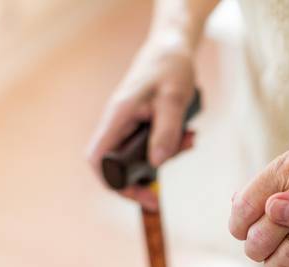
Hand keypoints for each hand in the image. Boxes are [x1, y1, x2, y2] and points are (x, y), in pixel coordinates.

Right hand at [87, 34, 196, 209]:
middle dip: (141, 180)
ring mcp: (129, 126)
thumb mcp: (174, 99)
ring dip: (165, 157)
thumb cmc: (170, 68)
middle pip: (117, 165)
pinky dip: (171, 146)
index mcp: (118, 117)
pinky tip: (190, 136)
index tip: (140, 195)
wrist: (172, 48)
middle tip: (160, 195)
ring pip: (139, 157)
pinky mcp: (143, 125)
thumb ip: (166, 131)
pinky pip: (153, 145)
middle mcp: (118, 124)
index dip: (113, 183)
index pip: (99, 160)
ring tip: (190, 142)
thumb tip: (157, 164)